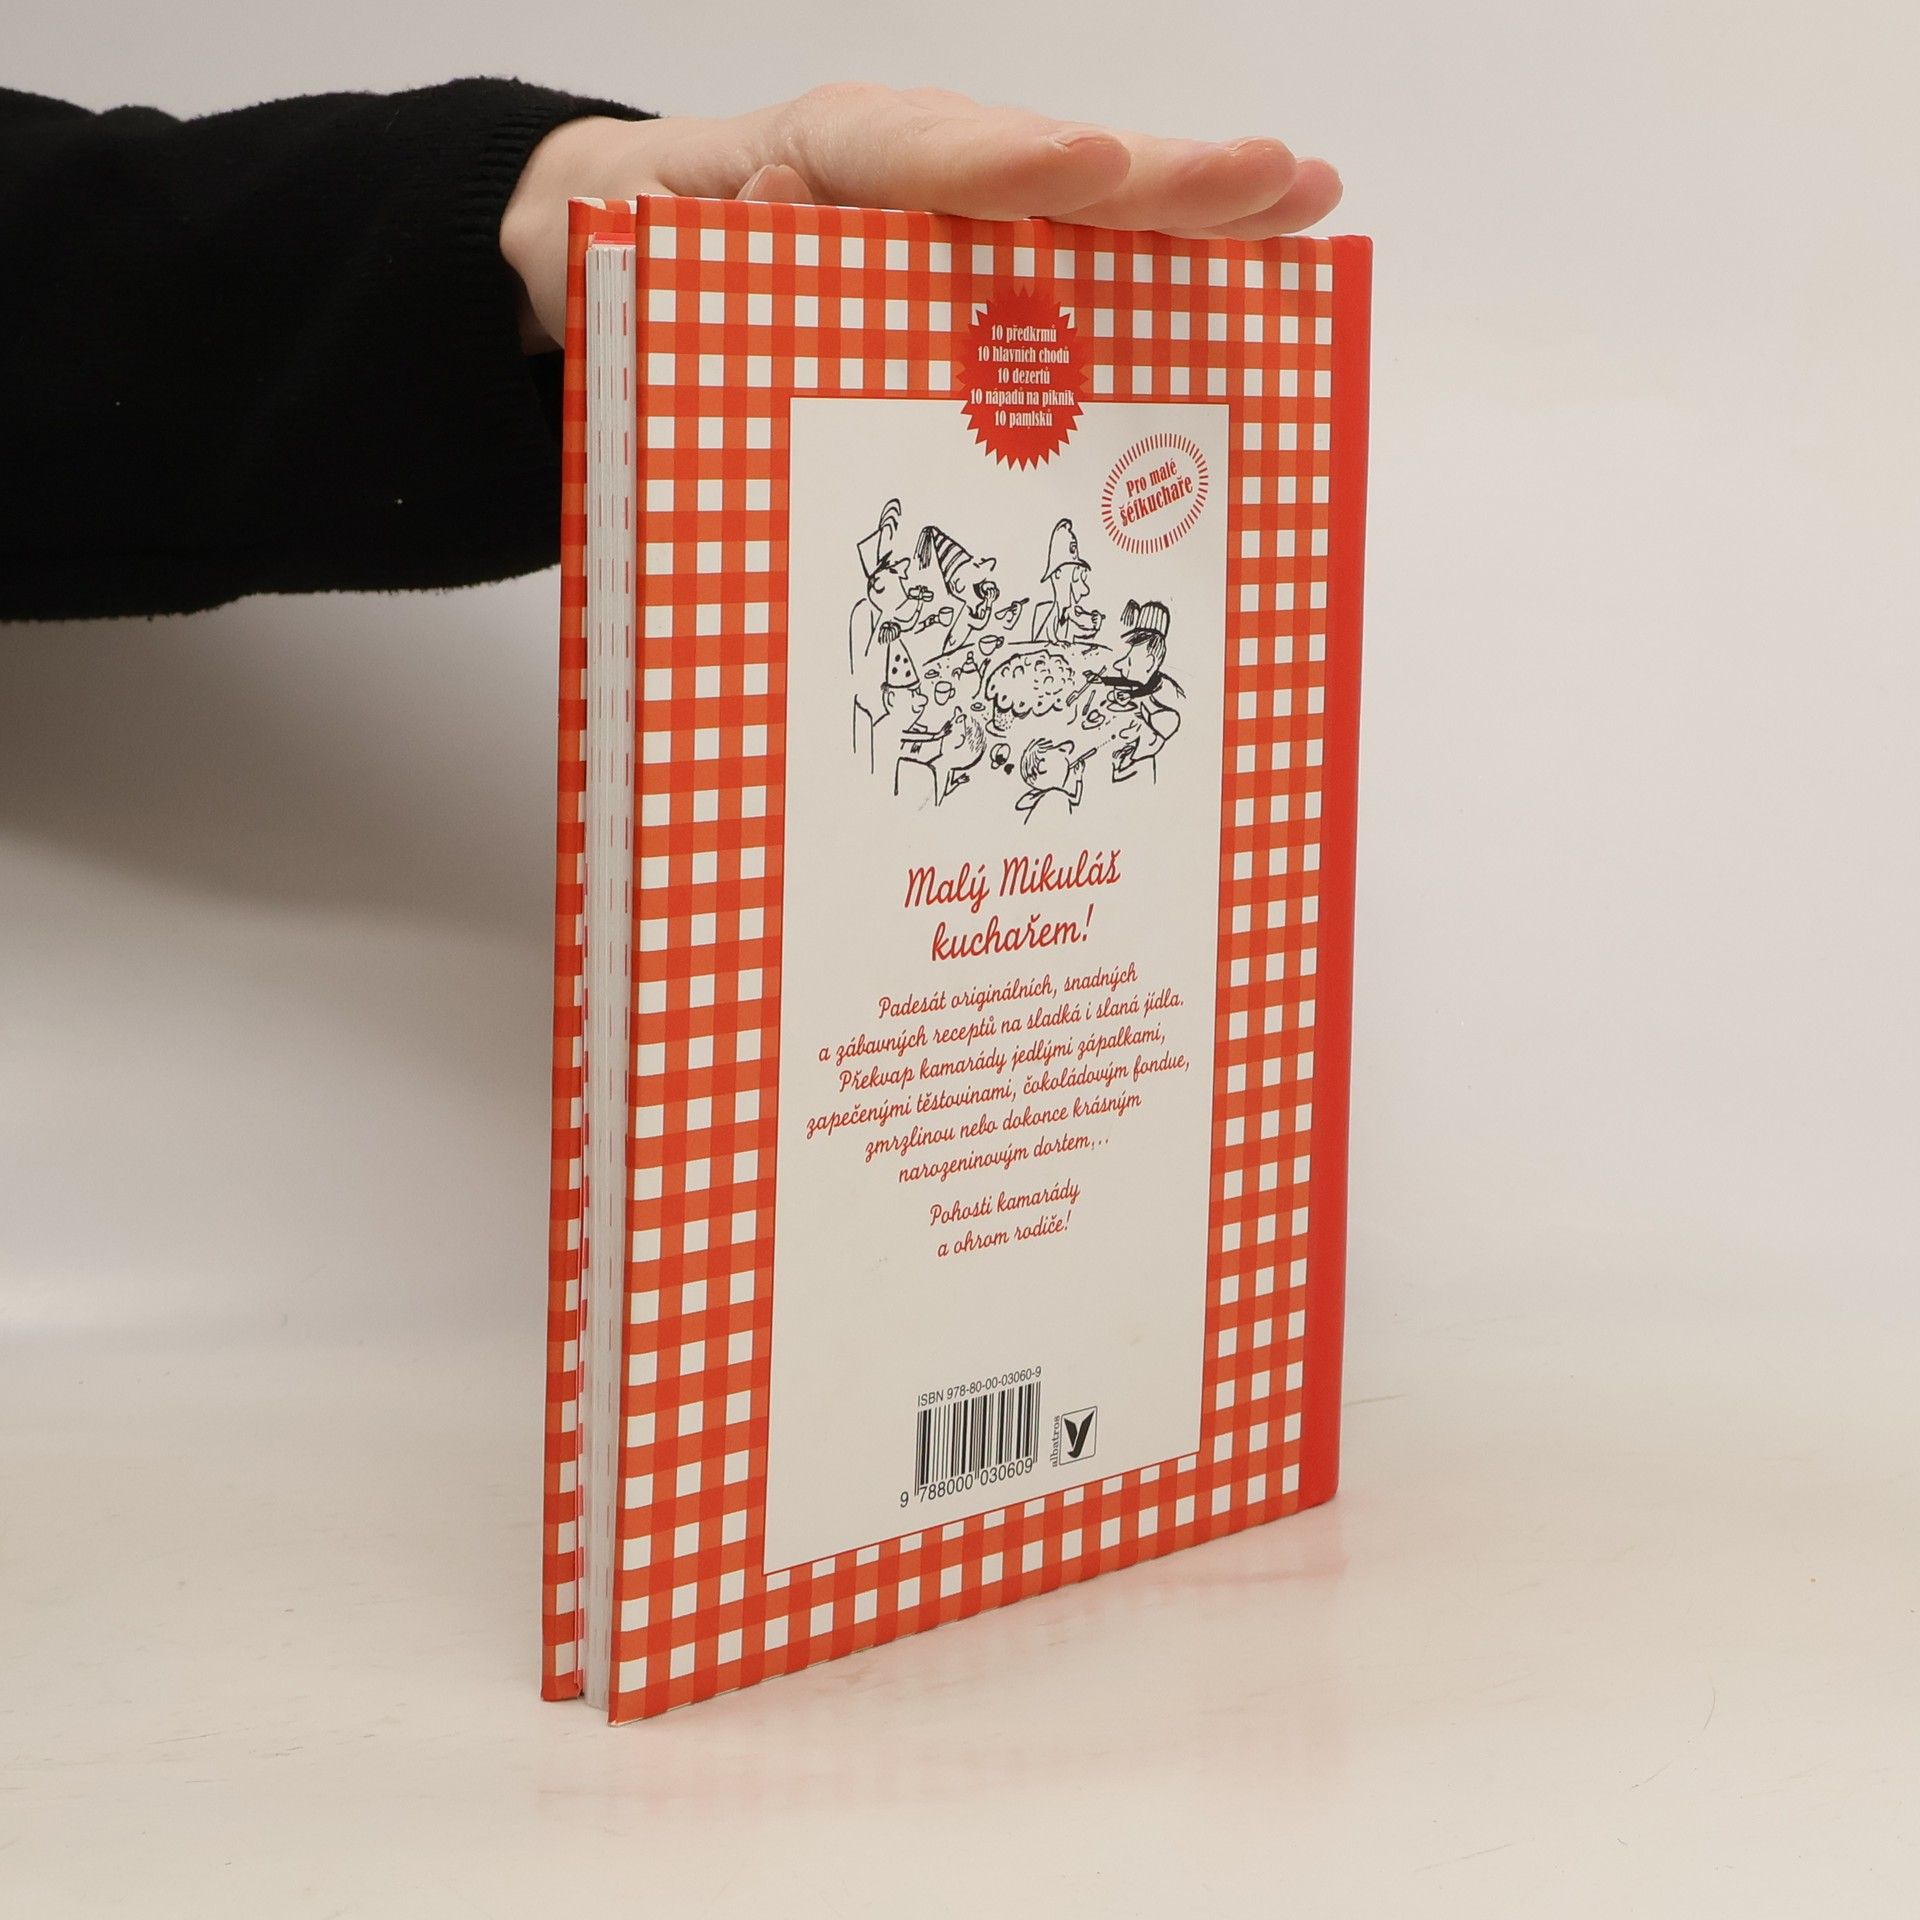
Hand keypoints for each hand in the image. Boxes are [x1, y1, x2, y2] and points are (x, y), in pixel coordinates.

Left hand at [499, 84, 1341, 349]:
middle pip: (1048, 169)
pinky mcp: (971, 257)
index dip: (1010, 168)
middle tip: (1278, 181)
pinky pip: (1074, 257)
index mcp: (826, 156)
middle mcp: (912, 168)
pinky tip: (1247, 261)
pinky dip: (1158, 260)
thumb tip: (777, 206)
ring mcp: (954, 211)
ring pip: (1085, 206)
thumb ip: (688, 239)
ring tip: (1306, 202)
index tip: (1093, 174)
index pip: (928, 160)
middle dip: (1162, 181)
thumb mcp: (628, 248)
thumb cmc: (634, 247)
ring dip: (1196, 211)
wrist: (620, 241)